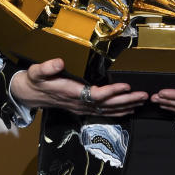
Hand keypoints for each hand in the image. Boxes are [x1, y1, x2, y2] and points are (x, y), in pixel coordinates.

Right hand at [9, 58, 148, 116]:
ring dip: (126, 106)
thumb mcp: (36, 71)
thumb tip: (59, 62)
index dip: (112, 91)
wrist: (29, 94)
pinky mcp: (83, 109)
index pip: (96, 94)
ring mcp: (82, 108)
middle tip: (145, 95)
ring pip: (108, 110)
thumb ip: (47, 67)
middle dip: (127, 100)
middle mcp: (79, 103)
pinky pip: (104, 113)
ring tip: (142, 101)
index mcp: (71, 93)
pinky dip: (118, 112)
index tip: (126, 85)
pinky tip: (129, 109)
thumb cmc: (35, 81)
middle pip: (107, 105)